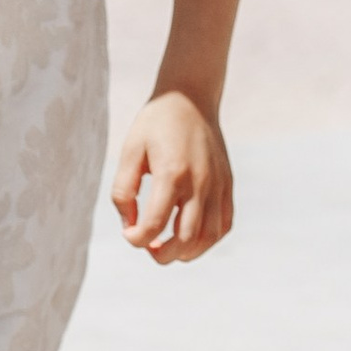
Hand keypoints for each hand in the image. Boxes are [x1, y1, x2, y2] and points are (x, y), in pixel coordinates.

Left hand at [111, 92, 233, 264]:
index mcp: (171, 173)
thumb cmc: (156, 123)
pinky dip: (208, 239)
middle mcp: (200, 182)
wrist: (191, 96)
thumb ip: (123, 191)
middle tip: (148, 248)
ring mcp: (218, 184)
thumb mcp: (130, 151)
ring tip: (168, 248)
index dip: (136, 239)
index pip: (154, 225)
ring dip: (188, 252)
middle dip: (163, 254)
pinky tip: (190, 236)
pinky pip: (224, 224)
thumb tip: (129, 225)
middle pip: (185, 239)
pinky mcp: (227, 184)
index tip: (128, 235)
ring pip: (209, 237)